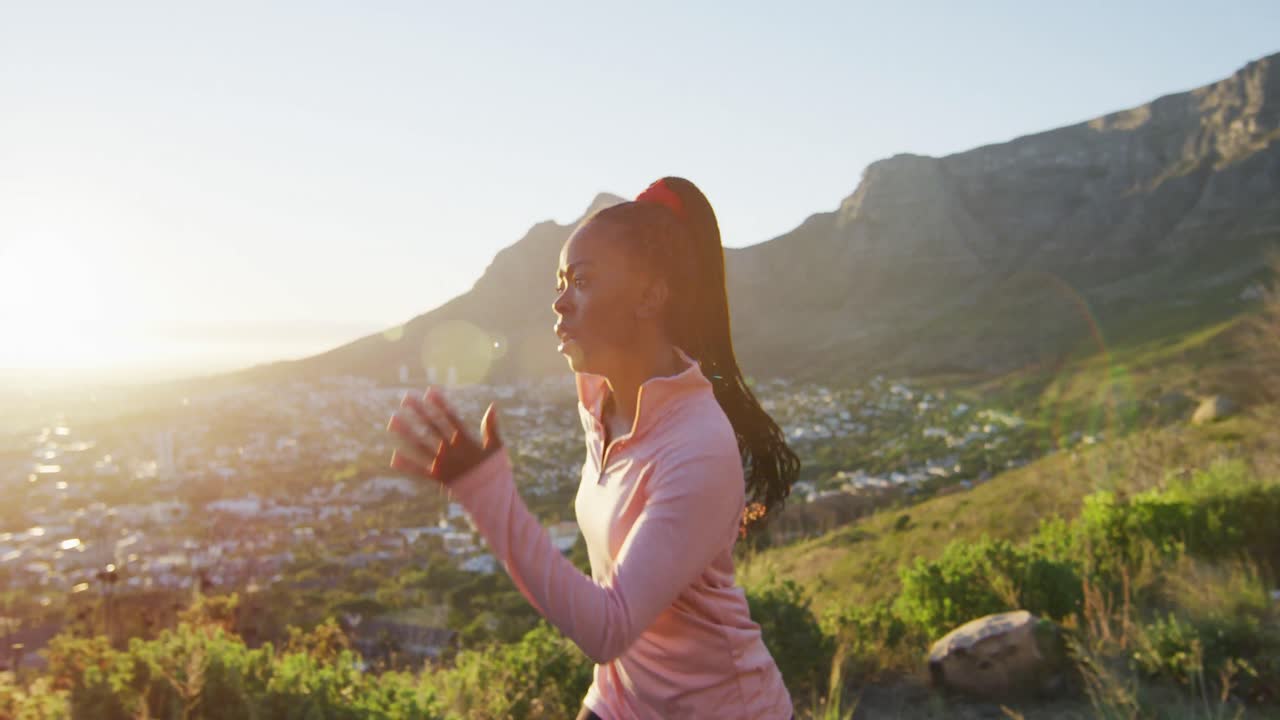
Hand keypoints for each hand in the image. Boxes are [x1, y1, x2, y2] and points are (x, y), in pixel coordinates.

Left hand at [386, 386, 501, 485]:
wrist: (490, 496)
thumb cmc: (494, 470)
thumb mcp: (496, 447)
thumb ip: (491, 427)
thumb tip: (492, 405)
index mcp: (465, 441)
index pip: (450, 417)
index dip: (439, 404)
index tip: (429, 391)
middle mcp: (451, 450)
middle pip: (431, 426)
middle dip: (418, 411)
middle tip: (405, 397)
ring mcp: (443, 464)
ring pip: (420, 445)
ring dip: (405, 432)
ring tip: (393, 420)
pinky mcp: (438, 478)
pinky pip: (420, 470)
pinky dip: (407, 464)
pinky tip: (394, 456)